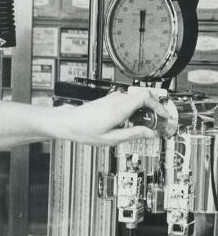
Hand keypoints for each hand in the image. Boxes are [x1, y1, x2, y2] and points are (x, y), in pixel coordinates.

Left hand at [49, 87, 166, 145]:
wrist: (69, 122)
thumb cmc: (85, 130)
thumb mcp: (112, 138)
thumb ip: (133, 134)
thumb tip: (151, 134)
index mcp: (119, 108)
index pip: (146, 98)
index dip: (159, 106)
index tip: (165, 116)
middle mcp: (117, 99)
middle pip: (144, 96)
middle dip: (155, 108)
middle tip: (159, 122)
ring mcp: (113, 98)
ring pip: (137, 98)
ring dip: (145, 109)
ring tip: (147, 124)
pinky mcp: (110, 100)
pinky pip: (129, 101)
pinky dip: (136, 109)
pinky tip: (134, 121)